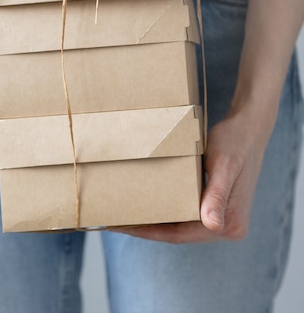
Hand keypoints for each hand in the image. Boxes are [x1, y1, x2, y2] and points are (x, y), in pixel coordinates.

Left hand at [114, 109, 268, 243]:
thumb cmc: (235, 142)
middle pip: (178, 233)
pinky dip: (167, 211)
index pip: (180, 234)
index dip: (148, 231)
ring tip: (126, 214)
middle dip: (147, 228)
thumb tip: (213, 226)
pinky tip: (150, 204)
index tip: (121, 225)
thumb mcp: (223, 165)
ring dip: (155, 221)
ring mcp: (222, 218)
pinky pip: (187, 215)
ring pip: (181, 226)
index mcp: (230, 223)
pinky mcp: (217, 208)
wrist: (249, 129)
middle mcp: (228, 227)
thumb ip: (217, 195)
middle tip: (115, 220)